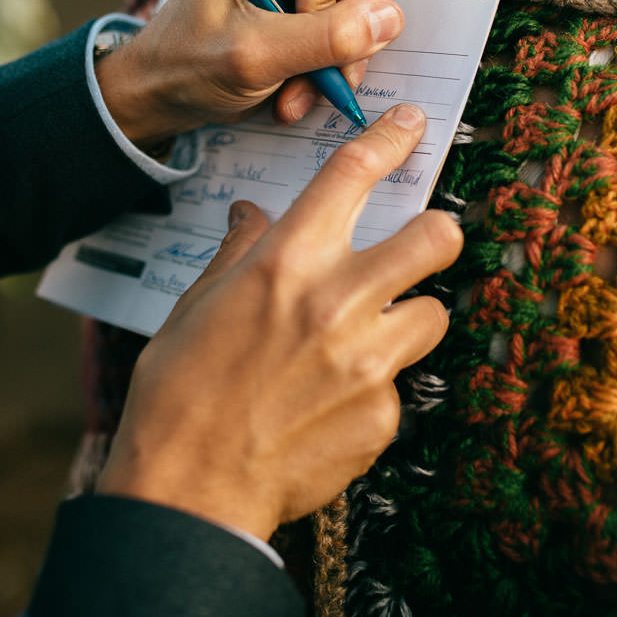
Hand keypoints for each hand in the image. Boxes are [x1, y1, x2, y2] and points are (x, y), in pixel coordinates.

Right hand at [94, 104, 462, 540]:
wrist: (187, 490)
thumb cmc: (179, 393)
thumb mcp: (198, 305)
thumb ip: (240, 254)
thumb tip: (251, 217)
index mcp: (286, 262)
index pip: (352, 174)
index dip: (389, 140)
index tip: (409, 126)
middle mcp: (337, 302)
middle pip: (436, 238)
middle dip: (437, 234)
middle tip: (423, 244)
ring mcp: (368, 362)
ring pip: (433, 314)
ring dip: (407, 319)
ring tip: (363, 342)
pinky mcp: (383, 417)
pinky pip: (398, 386)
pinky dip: (372, 390)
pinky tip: (328, 408)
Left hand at [95, 0, 400, 146]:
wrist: (158, 90)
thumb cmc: (186, 67)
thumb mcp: (256, 58)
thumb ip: (325, 38)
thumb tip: (390, 18)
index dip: (330, 3)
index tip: (290, 39)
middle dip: (343, 36)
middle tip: (314, 80)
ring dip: (336, 56)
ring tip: (296, 90)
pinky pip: (348, 14)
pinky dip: (329, 57)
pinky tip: (296, 83)